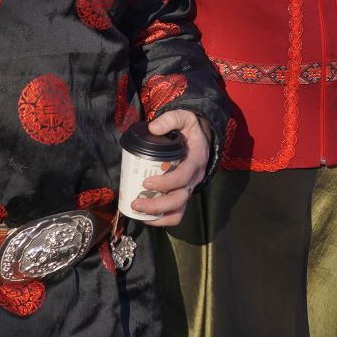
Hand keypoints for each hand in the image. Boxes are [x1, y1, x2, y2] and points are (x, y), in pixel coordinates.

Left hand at [135, 109, 209, 226]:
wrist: (200, 137)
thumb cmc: (189, 129)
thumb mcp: (183, 117)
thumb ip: (170, 120)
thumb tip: (153, 128)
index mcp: (196, 160)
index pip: (183, 176)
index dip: (166, 183)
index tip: (146, 182)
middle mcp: (194, 178)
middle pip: (179, 199)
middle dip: (157, 205)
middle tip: (135, 203)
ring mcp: (189, 188)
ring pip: (178, 211)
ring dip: (157, 215)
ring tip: (137, 212)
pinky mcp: (182, 194)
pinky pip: (175, 214)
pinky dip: (161, 218)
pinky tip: (145, 216)